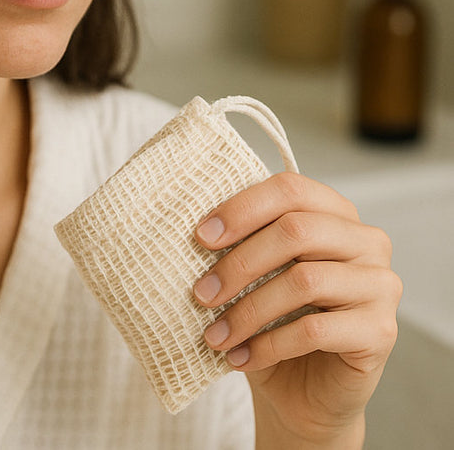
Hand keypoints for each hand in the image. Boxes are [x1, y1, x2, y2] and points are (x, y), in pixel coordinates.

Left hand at [194, 173, 401, 446]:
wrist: (304, 390)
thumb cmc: (274, 318)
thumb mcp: (254, 272)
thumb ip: (241, 241)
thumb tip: (199, 228)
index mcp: (335, 211)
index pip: (290, 189)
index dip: (242, 208)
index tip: (201, 236)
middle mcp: (367, 241)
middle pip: (295, 231)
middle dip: (239, 263)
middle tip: (201, 293)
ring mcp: (381, 285)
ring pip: (304, 281)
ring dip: (248, 310)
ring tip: (215, 334)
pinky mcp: (381, 331)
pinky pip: (315, 329)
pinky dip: (269, 343)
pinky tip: (240, 356)